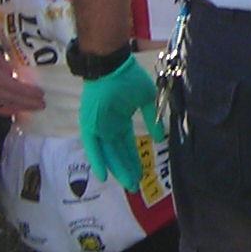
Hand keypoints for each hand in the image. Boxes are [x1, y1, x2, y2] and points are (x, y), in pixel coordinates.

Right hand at [0, 50, 45, 117]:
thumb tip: (16, 75)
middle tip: (42, 105)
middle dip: (30, 104)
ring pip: (7, 109)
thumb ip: (8, 67)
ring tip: (31, 108)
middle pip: (15, 102)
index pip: (19, 90)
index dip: (31, 94)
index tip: (42, 95)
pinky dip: (7, 111)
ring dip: (20, 109)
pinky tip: (14, 111)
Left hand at [78, 54, 165, 190]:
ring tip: (128, 184)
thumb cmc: (128, 78)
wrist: (110, 65)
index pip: (127, 145)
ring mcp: (98, 127)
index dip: (134, 160)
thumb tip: (161, 137)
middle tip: (135, 186)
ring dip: (118, 169)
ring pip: (109, 153)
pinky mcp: (89, 126)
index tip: (142, 174)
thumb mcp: (146, 99)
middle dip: (128, 169)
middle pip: (119, 153)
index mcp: (120, 120)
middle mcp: (108, 127)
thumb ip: (151, 119)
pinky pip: (93, 147)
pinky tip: (104, 175)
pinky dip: (98, 160)